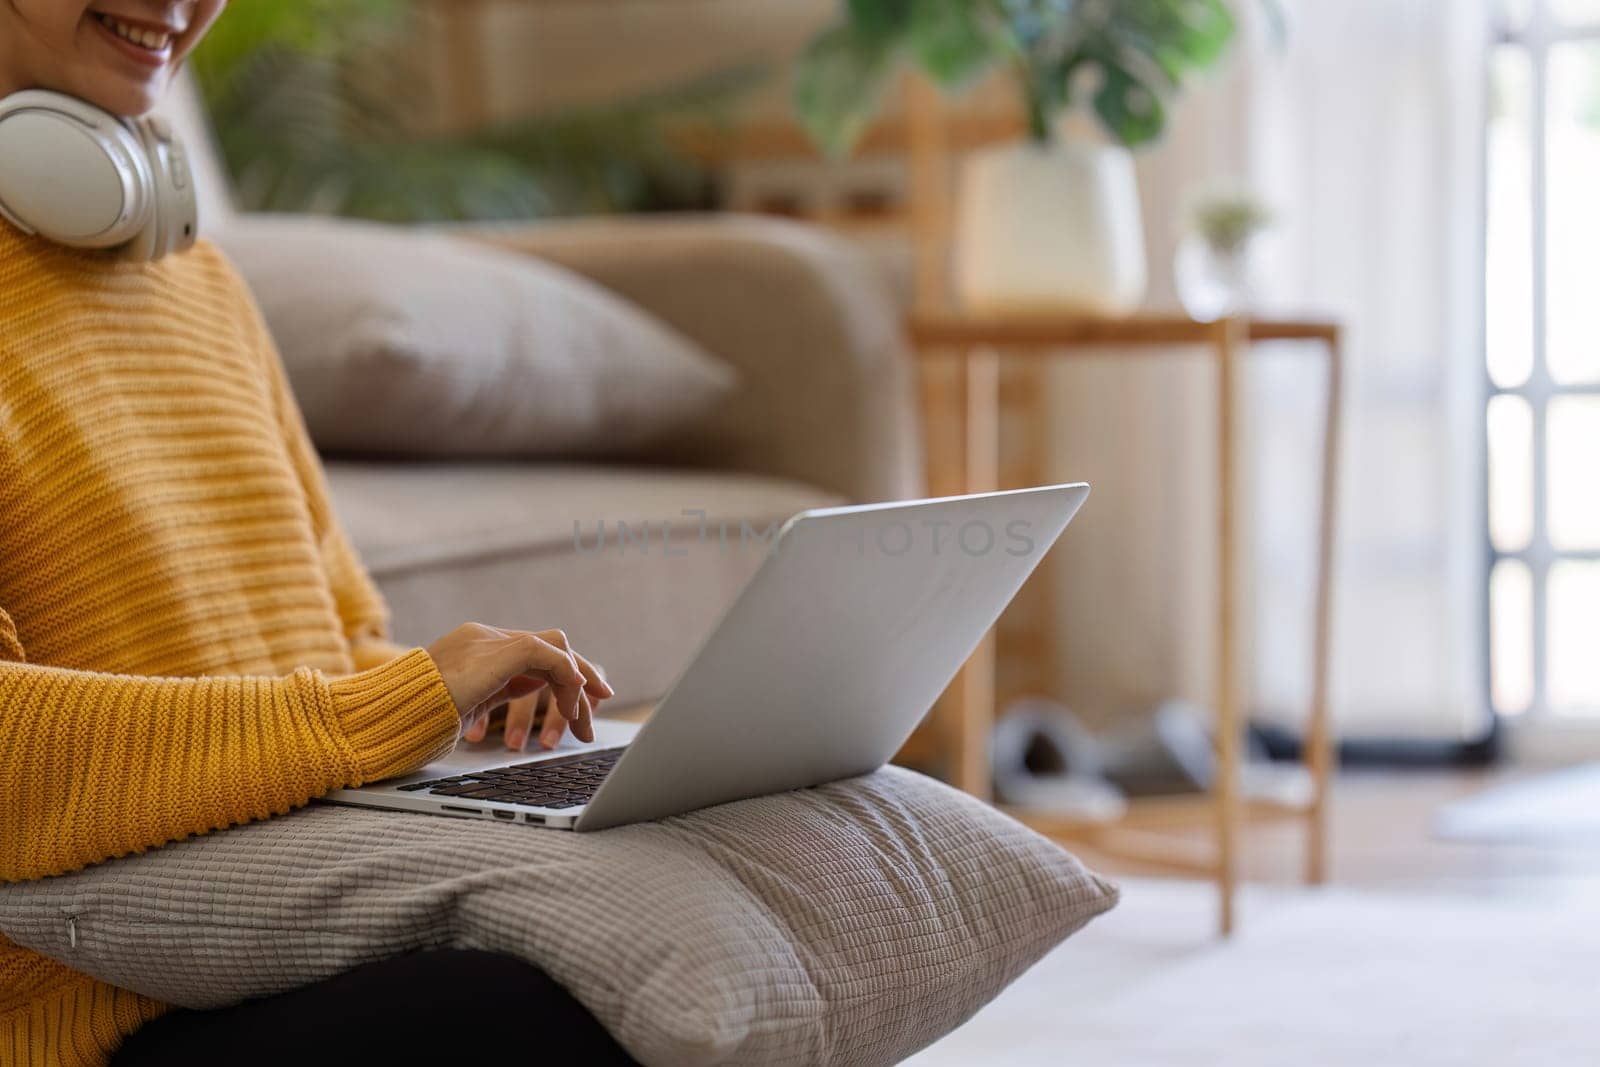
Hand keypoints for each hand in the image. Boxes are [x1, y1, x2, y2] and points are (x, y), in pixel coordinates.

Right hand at [426, 623, 612, 745]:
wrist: (387, 716)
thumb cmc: (415, 721)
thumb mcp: (463, 706)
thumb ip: (492, 693)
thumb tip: (518, 699)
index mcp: (477, 649)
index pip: (533, 651)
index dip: (562, 673)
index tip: (582, 700)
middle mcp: (484, 638)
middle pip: (550, 645)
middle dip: (580, 676)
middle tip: (600, 704)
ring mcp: (488, 641)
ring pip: (555, 648)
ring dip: (577, 684)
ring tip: (583, 720)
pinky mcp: (495, 652)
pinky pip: (547, 654)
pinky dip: (567, 675)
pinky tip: (574, 700)